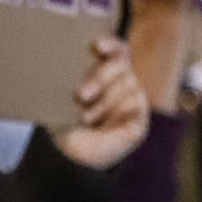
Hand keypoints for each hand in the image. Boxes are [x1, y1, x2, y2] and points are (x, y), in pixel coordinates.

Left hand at [52, 38, 149, 169]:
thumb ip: (70, 79)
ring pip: (127, 88)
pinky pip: (137, 109)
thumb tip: (64, 63)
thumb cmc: (65, 122)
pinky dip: (120, 116)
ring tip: (87, 120)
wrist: (72, 157)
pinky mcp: (140, 120)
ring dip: (103, 104)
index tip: (96, 46)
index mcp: (104, 71)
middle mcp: (121, 82)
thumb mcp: (61, 98)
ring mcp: (132, 100)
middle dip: (100, 77)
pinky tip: (107, 126)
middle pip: (121, 66)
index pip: (116, 51)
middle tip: (81, 95)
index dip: (110, 45)